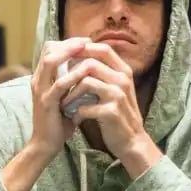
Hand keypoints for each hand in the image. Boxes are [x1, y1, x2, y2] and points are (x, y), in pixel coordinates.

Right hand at [29, 38, 90, 158]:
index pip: (50, 49)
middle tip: (88, 40)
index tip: (86, 42)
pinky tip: (86, 70)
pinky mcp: (46, 102)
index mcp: (42, 78)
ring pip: (50, 61)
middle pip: (49, 50)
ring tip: (86, 47)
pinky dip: (72, 75)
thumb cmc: (58, 122)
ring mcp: (40, 90)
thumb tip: (91, 68)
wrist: (46, 144)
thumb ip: (73, 83)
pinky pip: (59, 84)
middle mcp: (38, 80)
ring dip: (69, 52)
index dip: (67, 42)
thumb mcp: (66, 97)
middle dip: (69, 42)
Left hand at [61, 42, 161, 176]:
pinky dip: (76, 113)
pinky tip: (74, 119)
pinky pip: (85, 106)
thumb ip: (102, 74)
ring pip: (86, 82)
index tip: (67, 58)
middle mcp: (123, 80)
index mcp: (123, 72)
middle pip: (91, 64)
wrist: (130, 141)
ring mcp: (118, 95)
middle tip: (60, 85)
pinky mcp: (112, 112)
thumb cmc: (116, 114)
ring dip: (70, 94)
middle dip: (71, 74)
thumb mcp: (113, 90)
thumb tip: (76, 57)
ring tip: (65, 105)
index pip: (104, 49)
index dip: (83, 49)